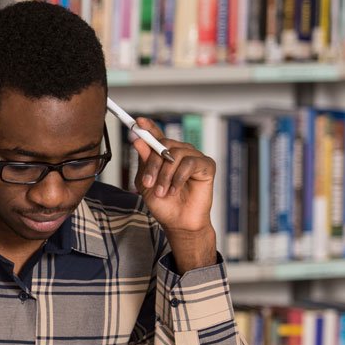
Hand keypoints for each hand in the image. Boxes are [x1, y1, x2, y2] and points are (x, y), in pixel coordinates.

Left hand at [130, 118, 218, 271]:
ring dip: (165, 175)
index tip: (138, 122)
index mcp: (165, 155)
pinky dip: (179, 178)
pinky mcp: (207, 166)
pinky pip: (190, 163)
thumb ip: (144, 162)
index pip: (157, 135)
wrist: (178, 222)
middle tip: (148, 183)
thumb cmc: (164, 204)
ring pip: (175, 154)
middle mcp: (180, 152)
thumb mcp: (146, 182)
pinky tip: (175, 190)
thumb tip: (138, 140)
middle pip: (164, 144)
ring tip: (162, 191)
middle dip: (153, 164)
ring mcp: (194, 157)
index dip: (148, 127)